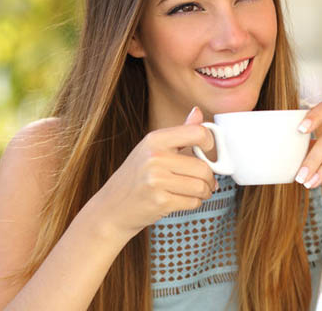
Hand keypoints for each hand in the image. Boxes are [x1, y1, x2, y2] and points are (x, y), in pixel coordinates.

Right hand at [92, 107, 216, 238]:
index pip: (197, 133)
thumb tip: (198, 112)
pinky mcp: (160, 201)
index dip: (210, 143)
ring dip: (204, 192)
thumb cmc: (136, 177)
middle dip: (210, 178)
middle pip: (204, 167)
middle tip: (206, 181)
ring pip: (201, 186)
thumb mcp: (152, 148)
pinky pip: (194, 202)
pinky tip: (183, 200)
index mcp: (155, 139)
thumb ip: (180, 132)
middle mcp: (155, 157)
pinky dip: (194, 203)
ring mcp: (156, 180)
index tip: (209, 151)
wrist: (111, 208)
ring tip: (196, 191)